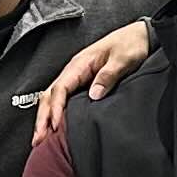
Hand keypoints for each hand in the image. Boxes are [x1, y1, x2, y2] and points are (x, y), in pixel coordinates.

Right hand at [35, 16, 156, 138]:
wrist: (139, 36)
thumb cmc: (130, 44)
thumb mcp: (123, 58)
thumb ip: (108, 75)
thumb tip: (94, 95)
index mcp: (80, 64)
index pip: (60, 88)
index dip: (56, 108)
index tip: (55, 126)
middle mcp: (74, 71)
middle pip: (49, 96)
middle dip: (42, 118)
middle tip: (38, 140)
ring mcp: (76, 77)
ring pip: (52, 99)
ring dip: (45, 118)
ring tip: (40, 139)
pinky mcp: (82, 83)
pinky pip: (63, 100)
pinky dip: (55, 114)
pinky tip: (54, 128)